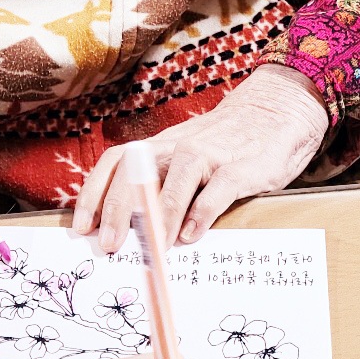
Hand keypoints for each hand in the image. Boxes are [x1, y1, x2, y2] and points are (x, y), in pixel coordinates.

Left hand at [72, 65, 329, 252]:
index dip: (93, 194)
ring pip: (174, 183)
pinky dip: (201, 214)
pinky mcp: (241, 168)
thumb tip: (132, 229)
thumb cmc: (229, 143)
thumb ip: (165, 182)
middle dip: (117, 212)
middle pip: (136, 175)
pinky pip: (217, 191)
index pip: (115, 163)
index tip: (81, 227)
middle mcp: (179, 147)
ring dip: (159, 217)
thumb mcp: (188, 155)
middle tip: (109, 246)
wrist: (278, 110)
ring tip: (152, 248)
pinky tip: (192, 237)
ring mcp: (210, 155)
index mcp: (162, 146)